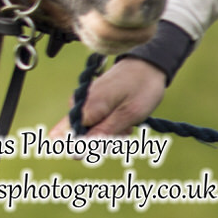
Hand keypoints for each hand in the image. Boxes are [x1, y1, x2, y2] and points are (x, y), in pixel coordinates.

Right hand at [49, 57, 166, 136]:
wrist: (147, 65)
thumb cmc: (140, 88)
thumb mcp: (127, 116)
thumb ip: (101, 135)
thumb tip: (74, 153)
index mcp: (86, 108)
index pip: (70, 138)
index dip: (91, 147)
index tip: (111, 143)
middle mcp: (78, 104)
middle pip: (81, 137)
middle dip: (103, 141)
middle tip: (125, 133)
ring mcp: (84, 102)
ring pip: (90, 131)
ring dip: (109, 134)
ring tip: (127, 124)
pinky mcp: (90, 102)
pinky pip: (94, 122)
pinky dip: (110, 125)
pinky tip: (123, 120)